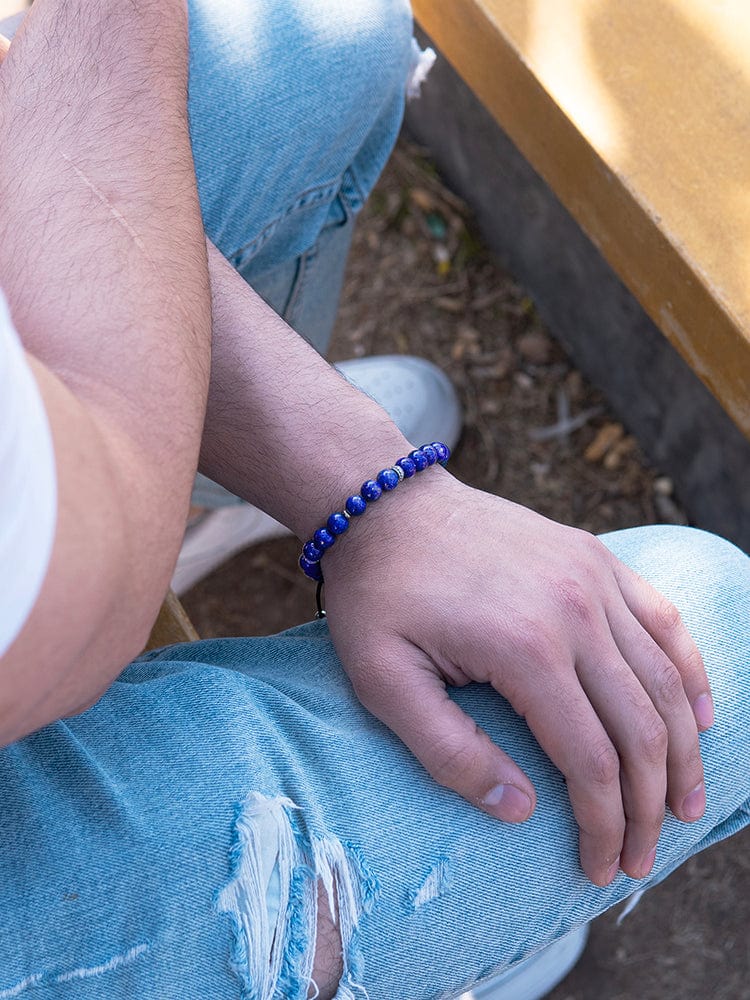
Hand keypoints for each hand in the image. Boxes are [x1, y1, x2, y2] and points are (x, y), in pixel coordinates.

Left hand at [324, 473, 712, 885]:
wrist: (386, 507)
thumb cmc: (379, 595)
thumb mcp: (384, 682)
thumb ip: (450, 753)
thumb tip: (522, 810)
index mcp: (525, 648)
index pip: (591, 761)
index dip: (602, 825)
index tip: (598, 867)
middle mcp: (576, 611)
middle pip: (642, 728)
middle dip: (648, 806)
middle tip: (642, 857)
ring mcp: (593, 577)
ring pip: (665, 680)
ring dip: (682, 751)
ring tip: (684, 804)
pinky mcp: (595, 558)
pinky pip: (663, 619)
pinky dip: (688, 673)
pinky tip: (697, 715)